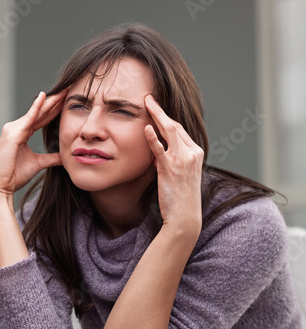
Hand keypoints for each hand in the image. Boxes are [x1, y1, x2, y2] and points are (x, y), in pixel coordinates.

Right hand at [0, 89, 67, 199]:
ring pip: (36, 112)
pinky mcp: (13, 133)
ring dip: (50, 102)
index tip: (67, 102)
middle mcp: (17, 127)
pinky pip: (28, 118)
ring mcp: (14, 129)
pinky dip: (36, 107)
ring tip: (63, 92)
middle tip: (68, 90)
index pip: (42, 118)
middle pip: (40, 112)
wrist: (1, 184)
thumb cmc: (14, 175)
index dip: (54, 110)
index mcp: (22, 133)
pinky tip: (44, 97)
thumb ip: (51, 158)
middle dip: (54, 102)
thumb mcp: (38, 163)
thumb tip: (65, 156)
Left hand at [144, 95, 202, 235]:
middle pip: (175, 126)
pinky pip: (160, 149)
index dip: (166, 118)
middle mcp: (191, 153)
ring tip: (146, 103)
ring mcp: (182, 160)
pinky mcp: (170, 168)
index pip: (180, 130)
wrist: (185, 217)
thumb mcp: (179, 176)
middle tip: (149, 98)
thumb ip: (170, 163)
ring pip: (170, 131)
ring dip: (157, 115)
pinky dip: (153, 138)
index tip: (156, 108)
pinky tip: (146, 128)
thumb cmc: (181, 200)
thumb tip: (157, 156)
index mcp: (196, 153)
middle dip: (161, 110)